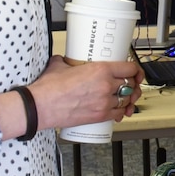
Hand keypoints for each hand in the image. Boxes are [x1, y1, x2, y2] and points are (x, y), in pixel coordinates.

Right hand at [28, 55, 144, 128]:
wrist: (39, 106)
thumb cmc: (48, 88)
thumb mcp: (60, 64)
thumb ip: (69, 60)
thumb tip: (67, 59)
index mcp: (100, 70)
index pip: (129, 68)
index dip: (134, 69)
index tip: (133, 71)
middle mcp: (105, 85)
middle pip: (131, 84)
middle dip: (132, 84)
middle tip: (130, 84)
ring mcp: (104, 102)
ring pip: (127, 100)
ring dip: (128, 98)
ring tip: (125, 97)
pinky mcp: (99, 116)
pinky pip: (119, 114)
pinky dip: (121, 112)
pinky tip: (119, 110)